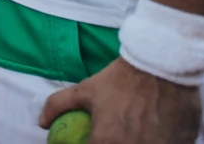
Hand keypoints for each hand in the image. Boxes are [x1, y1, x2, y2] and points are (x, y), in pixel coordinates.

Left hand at [40, 58, 201, 143]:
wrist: (162, 67)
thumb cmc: (121, 79)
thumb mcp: (85, 90)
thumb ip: (58, 106)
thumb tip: (41, 122)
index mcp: (105, 143)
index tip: (91, 141)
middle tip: (114, 136)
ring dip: (137, 143)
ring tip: (135, 133)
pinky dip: (158, 143)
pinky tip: (154, 134)